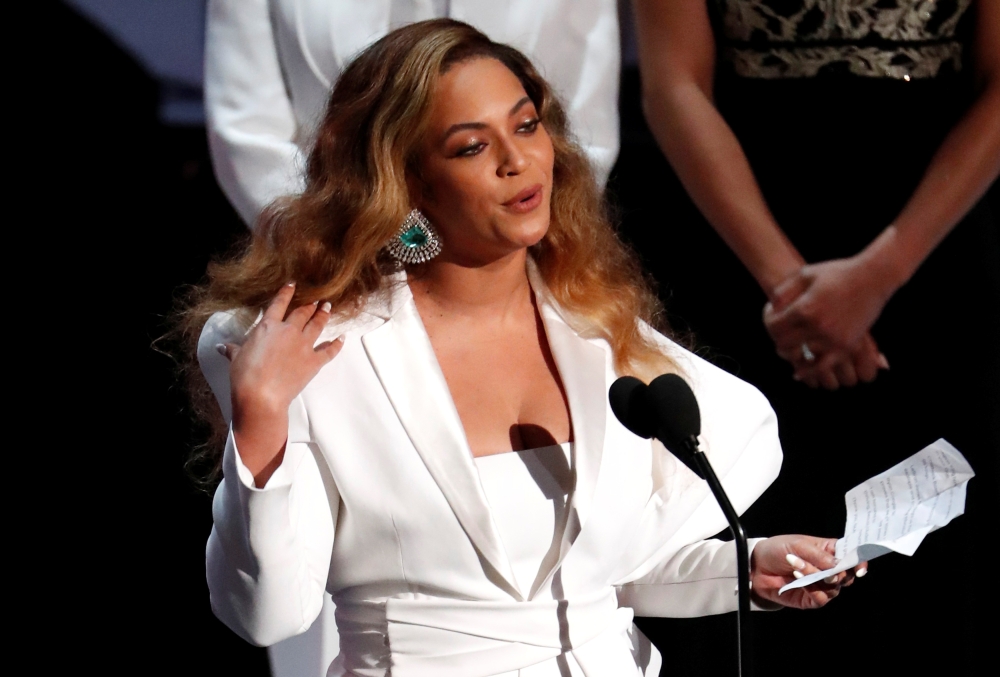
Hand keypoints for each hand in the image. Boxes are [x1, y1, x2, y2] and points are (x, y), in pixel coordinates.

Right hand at [221, 282, 343, 484]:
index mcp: (268, 326)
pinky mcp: (314, 362)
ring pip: (317, 325)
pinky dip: (337, 344)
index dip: (287, 293)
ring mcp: (303, 345)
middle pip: (302, 313)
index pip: (279, 304)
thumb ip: (233, 349)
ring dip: (323, 315)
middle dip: (310, 305)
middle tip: (316, 299)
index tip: (293, 285)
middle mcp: (288, 331)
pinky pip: (329, 350)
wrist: (261, 395)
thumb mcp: (236, 358)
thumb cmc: (245, 376)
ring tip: (328, 307)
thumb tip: (223, 346)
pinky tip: (342, 338)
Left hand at [750, 535, 866, 609]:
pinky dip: (811, 588)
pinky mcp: (812, 599)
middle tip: (825, 569)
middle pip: (847, 576)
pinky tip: (797, 577)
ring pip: (834, 587)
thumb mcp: (797, 545)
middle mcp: (829, 569)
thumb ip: (819, 556)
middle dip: (837, 573)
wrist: (756, 566)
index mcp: (830, 552)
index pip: (852, 557)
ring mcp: (822, 585)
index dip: (860, 561)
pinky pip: (821, 598)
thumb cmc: (778, 549)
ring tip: (797, 566)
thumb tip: (839, 566)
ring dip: (816, 576)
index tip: (859, 568)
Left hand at [764, 257, 894, 387]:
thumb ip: (784, 291)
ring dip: (792, 353)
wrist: (872, 278)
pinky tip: (798, 374)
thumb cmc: (837, 273)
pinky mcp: (846, 346)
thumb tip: (770, 308)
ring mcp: (832, 339)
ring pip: (800, 356)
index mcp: (804, 309)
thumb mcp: (805, 274)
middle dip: (778, 339)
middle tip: (780, 335)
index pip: (774, 327)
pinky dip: (809, 372)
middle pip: (784, 343)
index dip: (769, 324)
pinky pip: (822, 367)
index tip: (772, 320)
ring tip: (790, 348)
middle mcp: (817, 326)